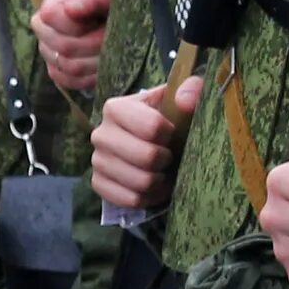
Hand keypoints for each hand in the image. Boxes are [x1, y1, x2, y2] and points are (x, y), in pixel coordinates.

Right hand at [33, 0, 111, 93]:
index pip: (51, 16)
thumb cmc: (111, 7)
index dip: (79, 24)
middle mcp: (43, 26)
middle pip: (63, 45)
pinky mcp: (55, 71)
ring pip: (69, 66)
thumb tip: (71, 10)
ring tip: (112, 53)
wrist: (113, 22)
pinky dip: (91, 77)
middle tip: (113, 40)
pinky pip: (69, 81)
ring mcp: (47, 51)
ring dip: (97, 62)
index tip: (100, 22)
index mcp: (52, 1)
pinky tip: (104, 67)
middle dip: (94, 45)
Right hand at [89, 79, 196, 215]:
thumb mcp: (179, 99)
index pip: (152, 127)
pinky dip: (149, 197)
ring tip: (164, 172)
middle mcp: (100, 133)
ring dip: (160, 181)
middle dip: (166, 160)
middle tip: (170, 156)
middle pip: (146, 157)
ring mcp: (97, 161)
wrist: (149, 141)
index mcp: (115, 108)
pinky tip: (153, 188)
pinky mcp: (98, 183)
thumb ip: (191, 89)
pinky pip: (130, 199)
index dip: (170, 135)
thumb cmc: (166, 119)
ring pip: (140, 182)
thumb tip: (185, 101)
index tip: (172, 133)